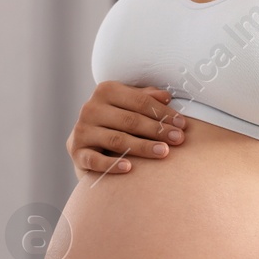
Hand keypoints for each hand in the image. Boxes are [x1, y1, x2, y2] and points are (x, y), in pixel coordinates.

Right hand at [66, 82, 186, 179]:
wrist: (87, 145)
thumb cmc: (116, 122)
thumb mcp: (129, 106)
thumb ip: (146, 98)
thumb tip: (167, 96)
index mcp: (106, 90)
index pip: (140, 101)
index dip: (163, 112)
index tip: (182, 124)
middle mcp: (91, 108)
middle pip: (130, 120)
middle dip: (157, 130)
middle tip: (179, 139)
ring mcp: (82, 130)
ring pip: (117, 139)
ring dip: (142, 147)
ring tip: (163, 152)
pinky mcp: (77, 151)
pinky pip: (96, 160)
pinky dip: (112, 165)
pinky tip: (129, 168)